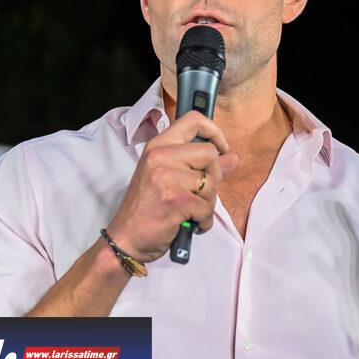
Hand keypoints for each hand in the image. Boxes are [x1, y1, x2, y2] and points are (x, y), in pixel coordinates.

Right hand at [106, 111, 238, 260]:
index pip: (193, 120)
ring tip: (191, 211)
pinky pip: (207, 207)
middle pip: (210, 153)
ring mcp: (167, 177)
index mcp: (158, 146)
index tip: (221, 147)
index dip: (214, 131)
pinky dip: (204, 221)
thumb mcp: (168, 178)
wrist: (126, 238)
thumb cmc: (146, 209)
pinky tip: (190, 224)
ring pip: (211, 182)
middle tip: (200, 193)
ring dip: (207, 202)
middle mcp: (161, 156)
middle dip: (214, 176)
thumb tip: (232, 156)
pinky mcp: (176, 199)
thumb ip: (199, 165)